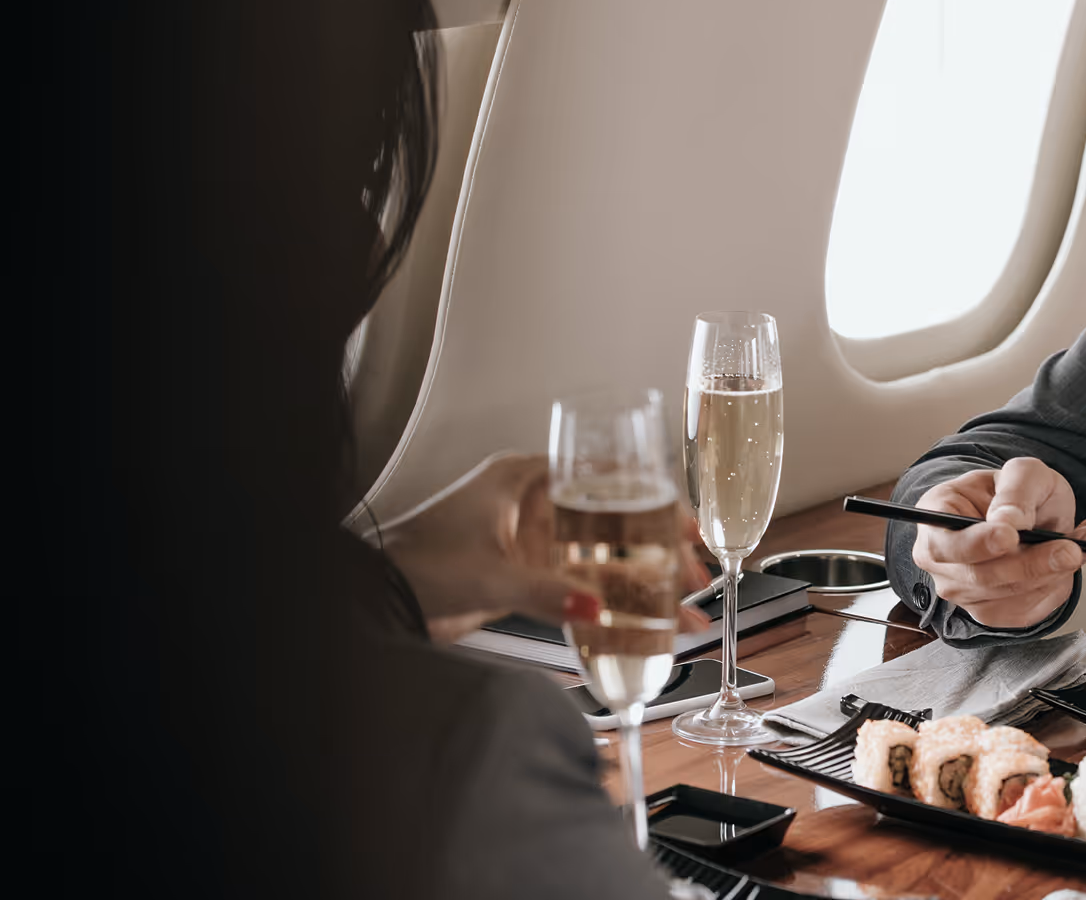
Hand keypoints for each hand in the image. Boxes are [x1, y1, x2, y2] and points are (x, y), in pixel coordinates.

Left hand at [381, 452, 711, 643]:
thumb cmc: (415, 564)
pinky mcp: (526, 575)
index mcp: (524, 478)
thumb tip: (596, 609)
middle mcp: (533, 504)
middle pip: (614, 517)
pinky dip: (613, 602)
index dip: (653, 497)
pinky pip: (583, 585)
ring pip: (603, 554)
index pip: (606, 475)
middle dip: (659, 545)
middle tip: (692, 568)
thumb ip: (547, 592)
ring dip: (642, 578)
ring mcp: (531, 540)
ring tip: (680, 604)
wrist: (377, 600)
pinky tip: (643, 625)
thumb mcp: (490, 576)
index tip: (684, 524)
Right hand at [909, 457, 1085, 629]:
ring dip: (1052, 575)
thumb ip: (1015, 492)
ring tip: (1081, 545)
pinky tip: (1067, 565)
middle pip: (981, 576)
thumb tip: (1008, 522)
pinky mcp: (992, 612)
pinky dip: (1054, 589)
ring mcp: (964, 592)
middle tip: (1070, 548)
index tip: (1010, 536)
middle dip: (1031, 564)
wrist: (1026, 515)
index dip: (977, 544)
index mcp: (934, 519)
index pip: (944, 544)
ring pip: (1008, 597)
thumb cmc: (1015, 492)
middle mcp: (941, 563)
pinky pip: (1026, 611)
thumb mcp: (1022, 473)